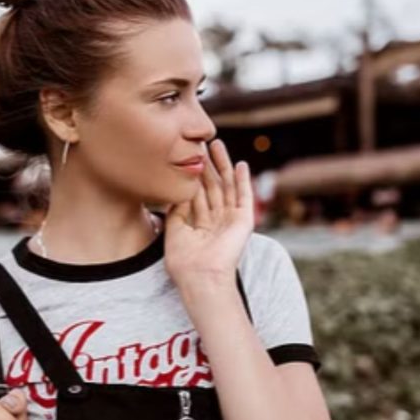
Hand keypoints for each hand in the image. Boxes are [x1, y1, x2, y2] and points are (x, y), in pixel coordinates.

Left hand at [165, 139, 253, 290]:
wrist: (200, 276)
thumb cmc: (183, 261)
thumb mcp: (174, 231)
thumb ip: (176, 211)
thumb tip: (178, 191)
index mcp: (199, 225)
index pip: (197, 194)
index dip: (192, 175)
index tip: (186, 156)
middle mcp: (216, 221)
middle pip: (212, 186)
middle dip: (208, 165)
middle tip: (202, 143)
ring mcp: (230, 220)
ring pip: (227, 186)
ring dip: (223, 165)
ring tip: (218, 145)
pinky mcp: (244, 221)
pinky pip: (244, 196)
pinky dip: (243, 180)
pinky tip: (240, 164)